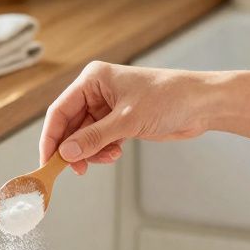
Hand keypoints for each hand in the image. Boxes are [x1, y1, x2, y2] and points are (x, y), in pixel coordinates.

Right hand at [41, 62, 215, 174]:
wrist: (202, 104)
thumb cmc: (169, 98)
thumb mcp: (127, 121)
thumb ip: (94, 138)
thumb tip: (66, 153)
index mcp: (93, 79)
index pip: (60, 110)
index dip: (51, 138)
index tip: (47, 161)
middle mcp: (97, 91)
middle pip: (70, 125)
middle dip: (72, 148)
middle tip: (75, 169)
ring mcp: (108, 107)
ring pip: (84, 136)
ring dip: (90, 152)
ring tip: (106, 158)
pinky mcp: (120, 121)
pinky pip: (99, 140)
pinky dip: (102, 151)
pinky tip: (115, 153)